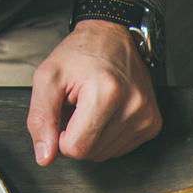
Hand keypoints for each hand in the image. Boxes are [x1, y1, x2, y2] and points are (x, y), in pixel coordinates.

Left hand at [28, 20, 161, 164]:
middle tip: (79, 106)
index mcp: (106, 92)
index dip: (62, 137)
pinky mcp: (152, 123)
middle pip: (91, 153)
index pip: (77, 148)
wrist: (112, 36)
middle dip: (78, 134)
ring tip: (94, 107)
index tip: (64, 115)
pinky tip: (108, 113)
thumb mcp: (48, 78)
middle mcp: (132, 105)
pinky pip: (120, 149)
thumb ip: (40, 119)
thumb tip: (45, 156)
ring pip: (105, 154)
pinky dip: (109, 135)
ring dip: (93, 135)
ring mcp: (146, 116)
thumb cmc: (81, 53)